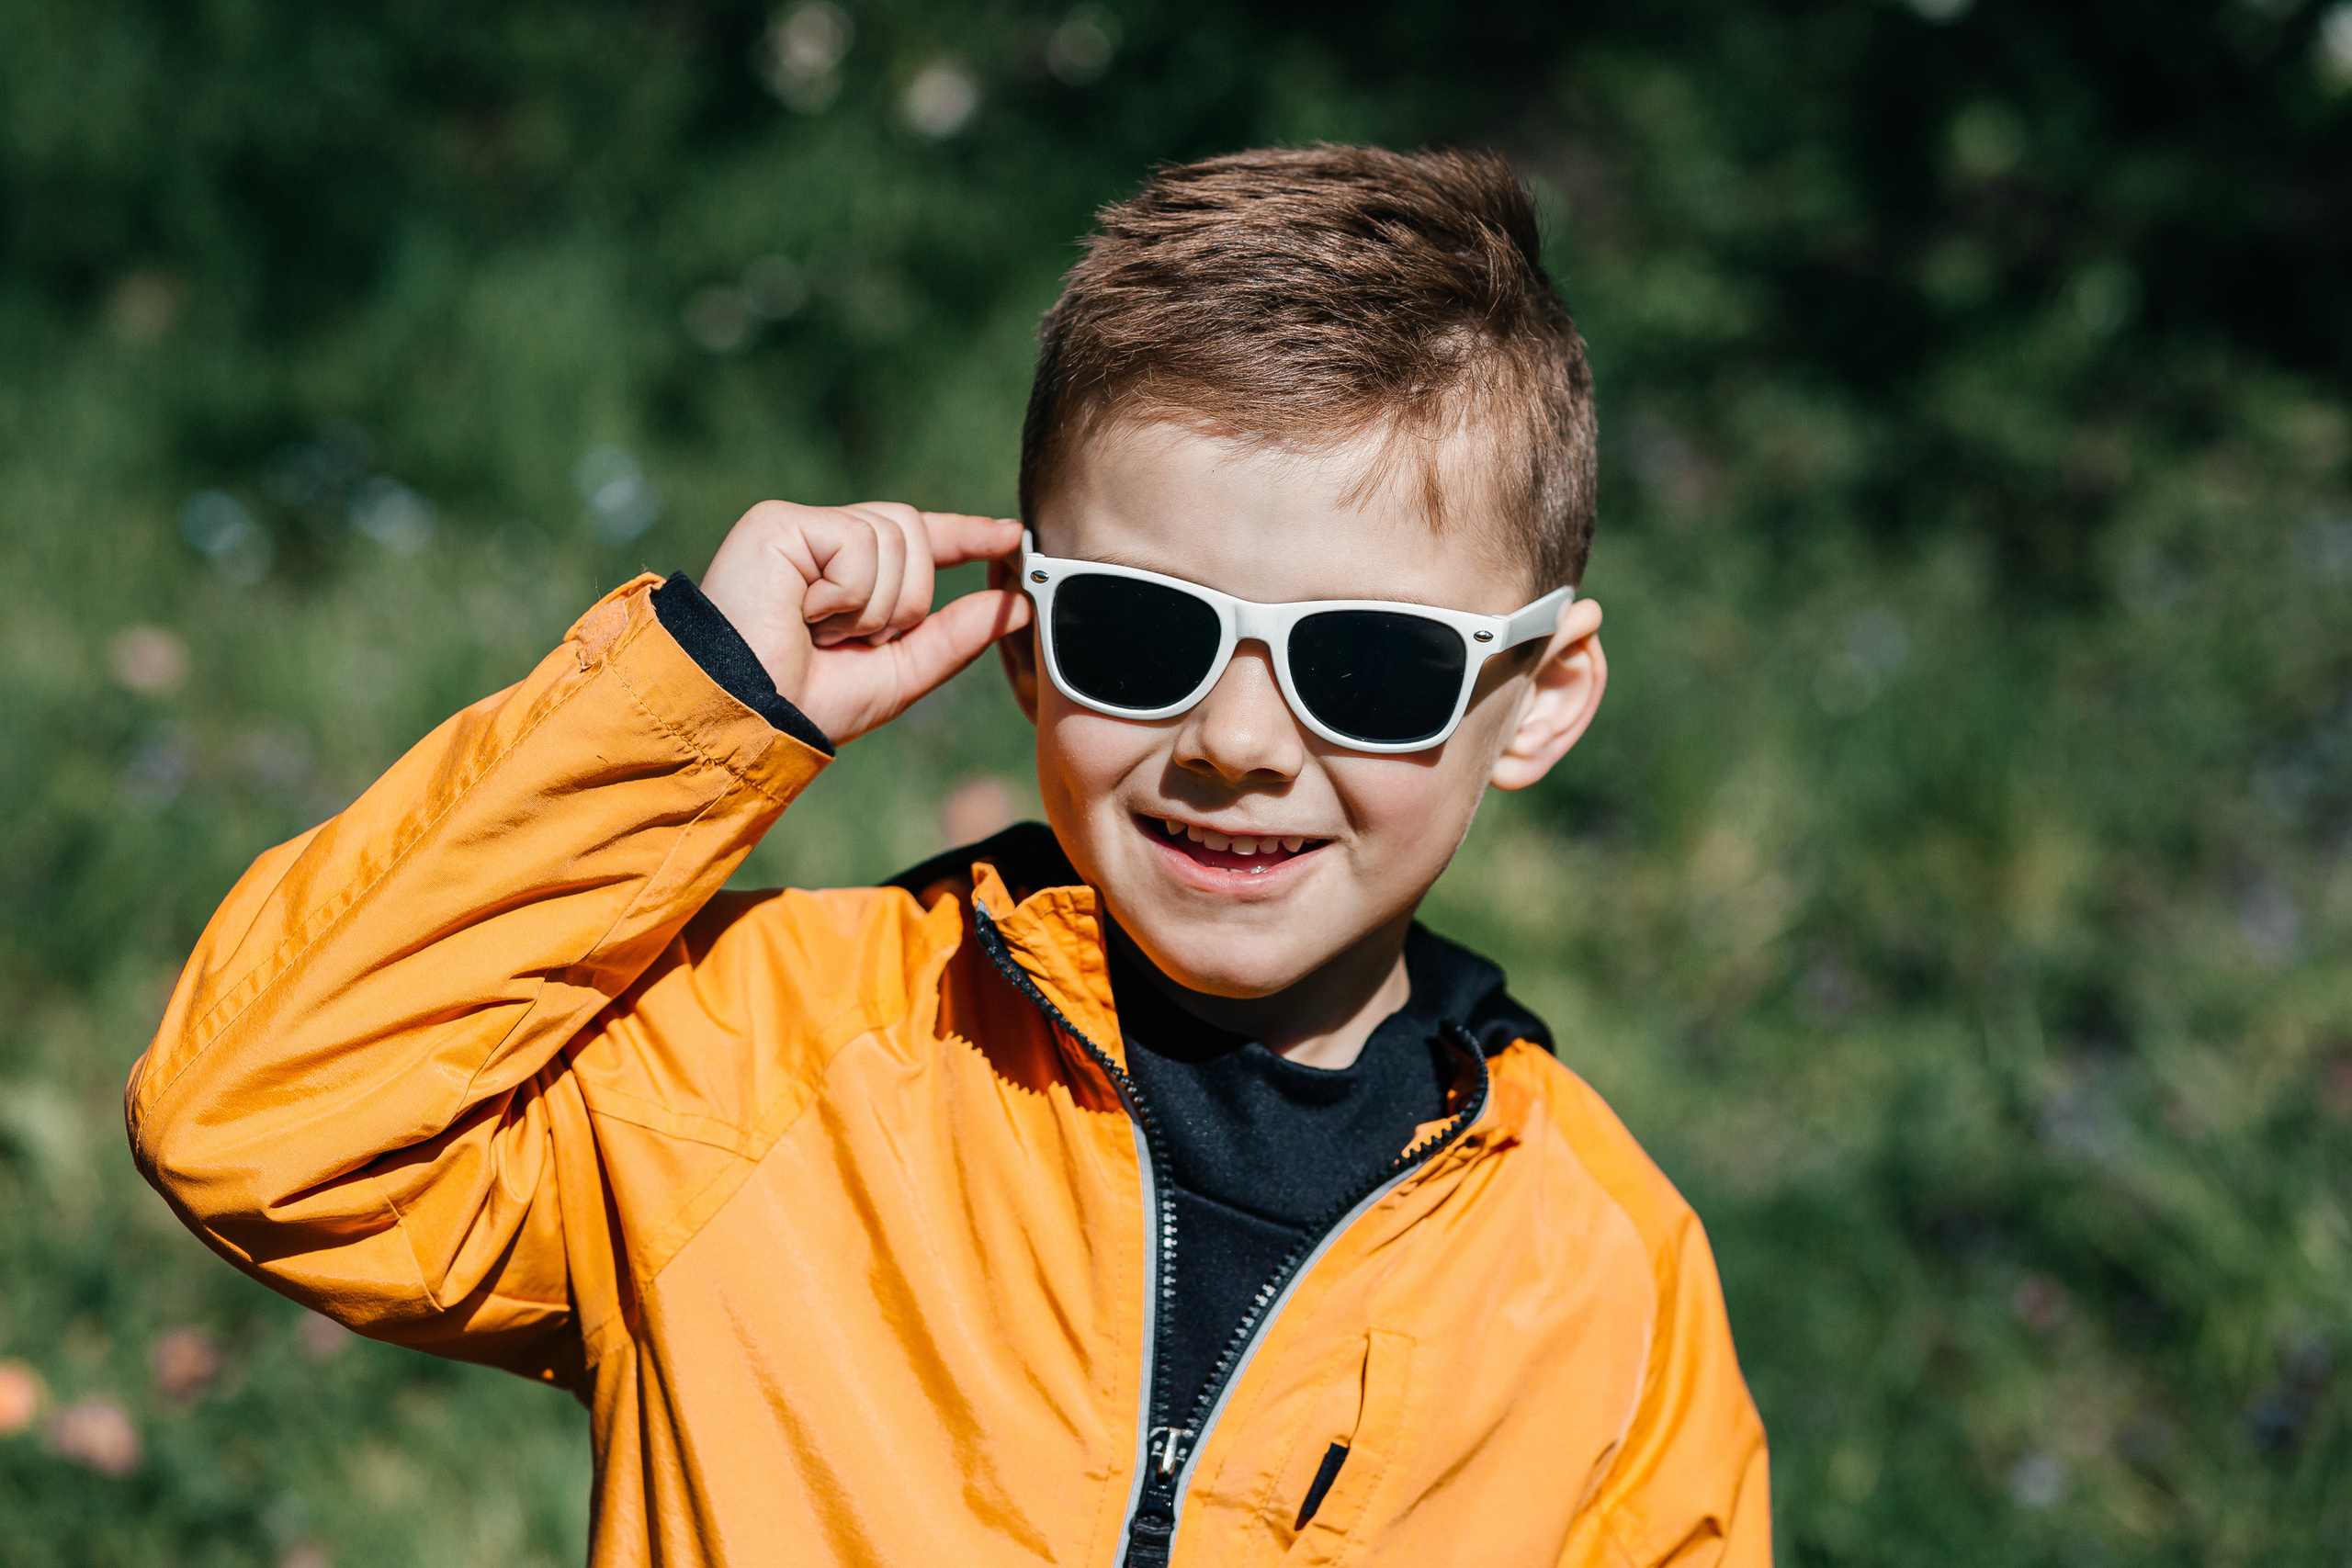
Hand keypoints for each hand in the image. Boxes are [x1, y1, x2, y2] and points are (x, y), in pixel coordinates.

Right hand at [699, 500, 1030, 744]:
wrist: (746, 720)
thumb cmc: (807, 704)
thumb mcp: (901, 674)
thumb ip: (957, 635)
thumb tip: (1017, 603)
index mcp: (848, 572)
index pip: (918, 538)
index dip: (965, 534)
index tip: (1010, 535)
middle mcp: (822, 539)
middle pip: (915, 533)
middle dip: (904, 602)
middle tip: (850, 639)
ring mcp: (799, 527)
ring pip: (894, 537)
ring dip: (872, 605)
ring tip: (820, 631)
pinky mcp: (779, 523)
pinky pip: (858, 542)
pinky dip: (847, 594)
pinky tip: (805, 614)